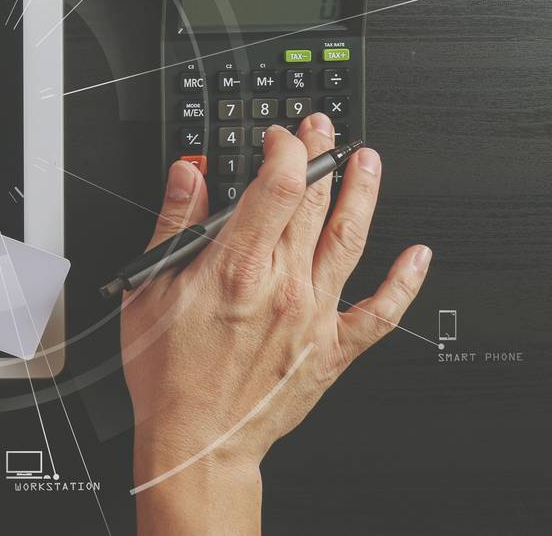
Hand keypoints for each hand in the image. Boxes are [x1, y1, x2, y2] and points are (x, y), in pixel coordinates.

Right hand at [121, 116, 429, 532]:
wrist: (197, 440)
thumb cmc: (168, 374)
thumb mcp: (150, 288)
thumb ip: (174, 225)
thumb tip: (188, 175)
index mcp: (236, 267)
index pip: (277, 183)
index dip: (284, 147)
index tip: (277, 134)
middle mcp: (282, 286)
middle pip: (313, 202)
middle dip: (319, 154)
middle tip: (322, 127)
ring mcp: (313, 316)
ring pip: (350, 241)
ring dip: (363, 194)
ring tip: (368, 161)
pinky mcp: (332, 349)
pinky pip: (380, 312)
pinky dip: (404, 281)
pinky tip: (417, 256)